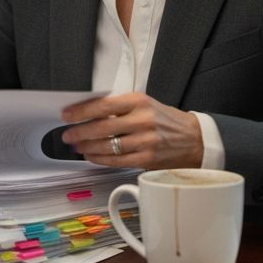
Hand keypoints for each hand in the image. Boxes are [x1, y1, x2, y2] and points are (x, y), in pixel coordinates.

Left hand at [59, 92, 203, 169]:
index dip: (81, 111)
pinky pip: (116, 161)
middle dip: (79, 132)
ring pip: (107, 146)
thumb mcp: (146, 104)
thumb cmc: (167, 121)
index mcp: (139, 102)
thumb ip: (121, 108)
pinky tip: (91, 157)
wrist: (195, 139)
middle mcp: (142, 120)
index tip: (67, 114)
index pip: (103, 105)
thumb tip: (90, 112)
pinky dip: (100, 159)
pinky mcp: (147, 159)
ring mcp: (145, 141)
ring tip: (77, 146)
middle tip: (67, 134)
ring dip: (87, 147)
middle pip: (101, 127)